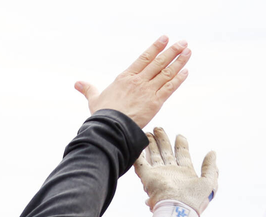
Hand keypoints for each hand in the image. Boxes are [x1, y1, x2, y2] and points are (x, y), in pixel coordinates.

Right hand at [74, 36, 190, 127]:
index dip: (155, 47)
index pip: (144, 58)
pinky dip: (178, 79)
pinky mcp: (155, 102)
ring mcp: (148, 90)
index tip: (164, 39)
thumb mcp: (94, 99)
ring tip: (188, 51)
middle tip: (182, 42)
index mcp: (125, 77)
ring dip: (179, 61)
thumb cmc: (102, 115)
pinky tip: (186, 71)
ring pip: (166, 72)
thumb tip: (77, 83)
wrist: (111, 127)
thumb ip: (88, 89)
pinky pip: (169, 88)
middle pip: (158, 62)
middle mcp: (138, 81)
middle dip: (172, 51)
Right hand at [135, 128, 218, 213]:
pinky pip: (141, 164)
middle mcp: (171, 173)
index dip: (181, 144)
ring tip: (147, 132)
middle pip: (166, 152)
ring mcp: (159, 174)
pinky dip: (138, 155)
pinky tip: (136, 145)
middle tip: (158, 128)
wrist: (177, 210)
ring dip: (151, 144)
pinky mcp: (148, 177)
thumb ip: (210, 167)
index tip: (179, 135)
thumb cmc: (194, 199)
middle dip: (163, 140)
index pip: (183, 155)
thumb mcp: (209, 183)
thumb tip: (212, 153)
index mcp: (185, 174)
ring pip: (154, 155)